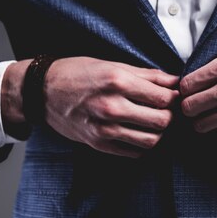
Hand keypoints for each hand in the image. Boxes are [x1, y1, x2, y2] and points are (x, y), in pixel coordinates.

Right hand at [2, 57, 178, 157]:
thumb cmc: (77, 73)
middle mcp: (112, 107)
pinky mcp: (98, 144)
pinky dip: (142, 145)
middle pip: (161, 121)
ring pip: (151, 141)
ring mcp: (104, 129)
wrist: (42, 91)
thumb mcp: (113, 64)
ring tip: (154, 122)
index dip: (174, 98)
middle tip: (167, 110)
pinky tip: (139, 132)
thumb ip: (147, 75)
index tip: (173, 96)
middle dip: (170, 116)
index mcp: (118, 82)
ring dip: (158, 133)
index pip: (163, 98)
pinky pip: (133, 153)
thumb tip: (174, 81)